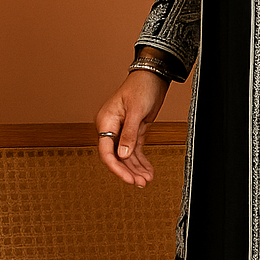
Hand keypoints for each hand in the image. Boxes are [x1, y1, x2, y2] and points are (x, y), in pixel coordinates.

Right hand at [95, 68, 167, 187]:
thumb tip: (122, 156)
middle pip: (116, 156)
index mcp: (105, 121)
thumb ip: (129, 134)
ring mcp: (122, 131)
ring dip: (136, 169)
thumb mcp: (136, 111)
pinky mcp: (134, 132)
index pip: (106, 151)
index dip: (116, 167)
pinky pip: (135, 151)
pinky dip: (141, 161)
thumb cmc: (141, 87)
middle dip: (128, 171)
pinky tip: (148, 171)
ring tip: (146, 180)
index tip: (127, 179)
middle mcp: (111, 128)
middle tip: (139, 183)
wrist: (153, 76)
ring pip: (126, 156)